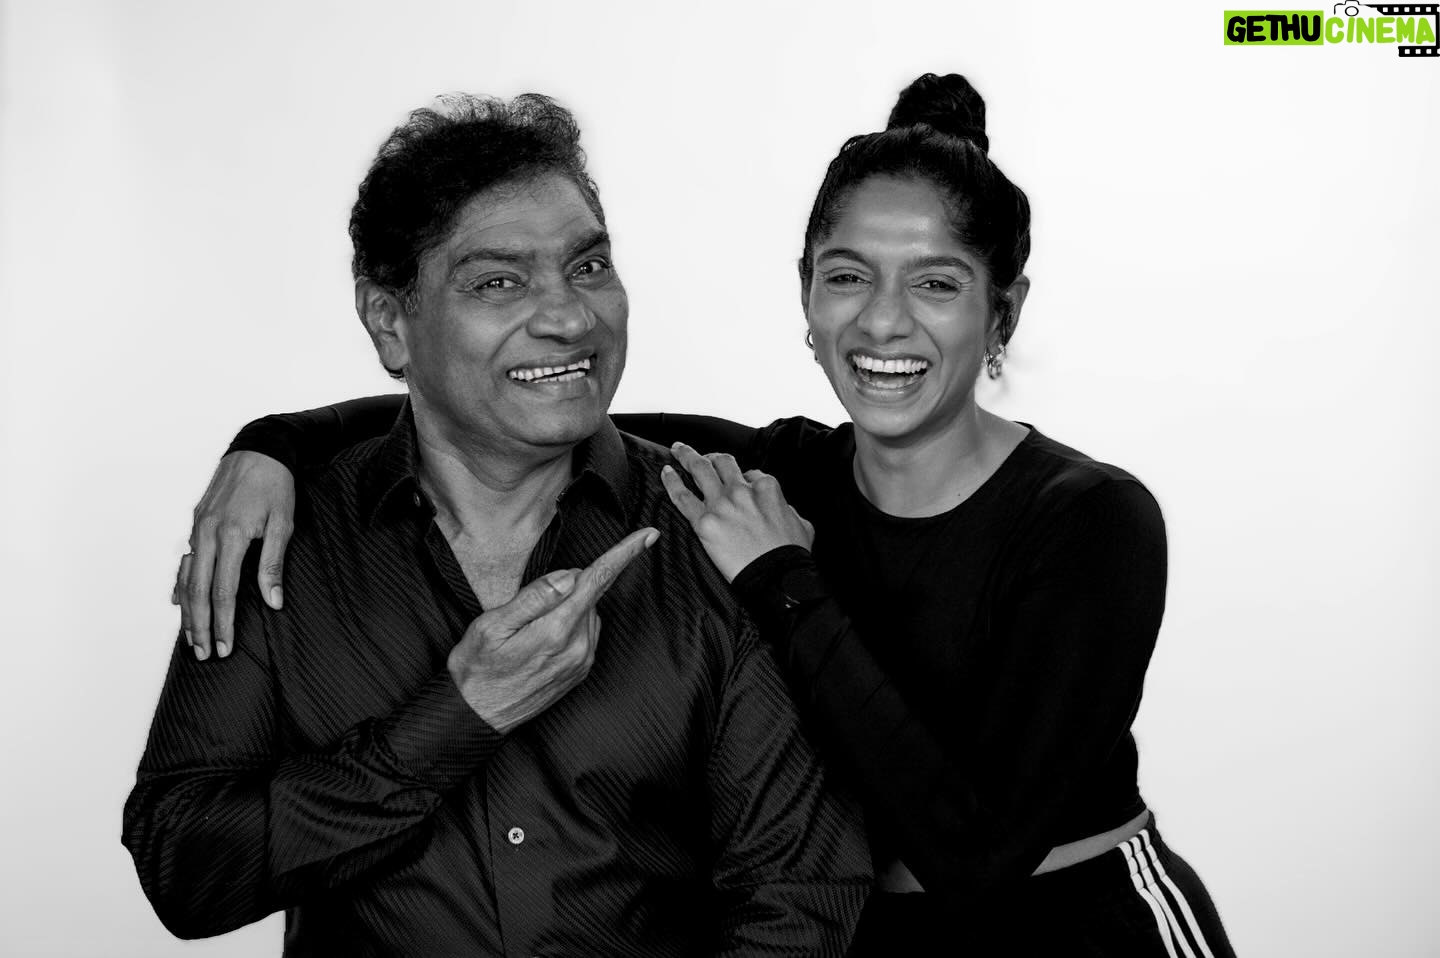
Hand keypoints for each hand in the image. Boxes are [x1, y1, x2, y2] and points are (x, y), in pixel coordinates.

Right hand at [173, 451, 295, 660]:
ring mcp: (198, 527)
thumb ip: (274, 563)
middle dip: (200, 626)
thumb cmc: (276, 485)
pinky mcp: (197, 522)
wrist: (259, 448)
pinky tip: (180, 601)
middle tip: (204, 654)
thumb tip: (272, 602)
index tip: (225, 646)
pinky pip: (184, 559)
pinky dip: (180, 583)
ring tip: (192, 638)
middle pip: (197, 591)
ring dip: (188, 610)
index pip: (222, 591)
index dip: (223, 622)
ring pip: (186, 577)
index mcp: (231, 535)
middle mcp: (208, 533)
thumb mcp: (284, 522)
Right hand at [449, 526, 658, 732]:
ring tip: (528, 629)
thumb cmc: (477, 668)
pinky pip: (586, 633)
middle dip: (568, 586)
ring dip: (568, 607)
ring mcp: (581, 662)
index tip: (649, 535)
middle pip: (589, 594)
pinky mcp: (580, 672)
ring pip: (588, 613)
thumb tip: (570, 576)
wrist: (476, 716)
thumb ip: (534, 597)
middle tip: (526, 608)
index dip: (624, 554)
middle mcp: (578, 647)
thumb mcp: (492, 626)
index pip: (596, 581)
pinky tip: (540, 640)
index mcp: (556, 630)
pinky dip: (570, 624)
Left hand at [660, 442, 813, 581]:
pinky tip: (666, 472)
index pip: (751, 473)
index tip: (738, 484)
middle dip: (710, 456)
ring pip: (699, 469)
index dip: (744, 478)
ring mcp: (721, 504)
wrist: (776, 577)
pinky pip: (682, 496)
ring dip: (687, 456)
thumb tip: (780, 507)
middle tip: (700, 455)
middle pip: (722, 462)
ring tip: (678, 450)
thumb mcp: (801, 522)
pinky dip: (671, 481)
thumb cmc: (791, 554)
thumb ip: (786, 507)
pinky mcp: (704, 522)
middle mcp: (742, 490)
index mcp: (766, 487)